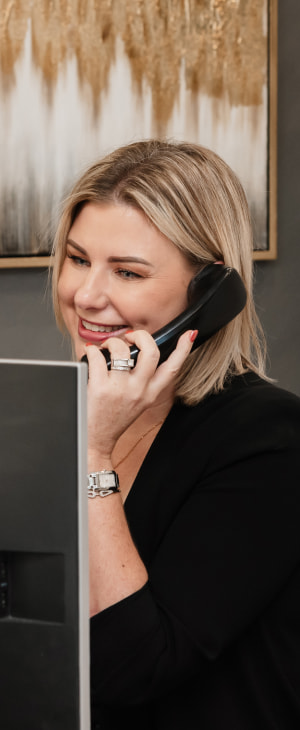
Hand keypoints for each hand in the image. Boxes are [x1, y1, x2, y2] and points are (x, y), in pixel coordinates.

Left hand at [85, 329, 196, 463]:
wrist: (95, 439)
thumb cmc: (114, 418)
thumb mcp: (138, 402)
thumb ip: (144, 381)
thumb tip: (140, 352)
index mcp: (151, 394)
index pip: (173, 369)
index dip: (183, 349)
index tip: (189, 334)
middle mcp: (139, 391)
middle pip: (151, 352)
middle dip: (141, 335)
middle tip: (130, 337)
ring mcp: (120, 389)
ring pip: (122, 350)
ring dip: (113, 342)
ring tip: (106, 347)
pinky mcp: (99, 388)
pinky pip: (97, 356)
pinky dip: (92, 350)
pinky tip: (91, 354)